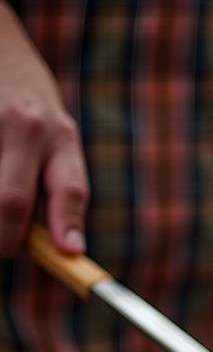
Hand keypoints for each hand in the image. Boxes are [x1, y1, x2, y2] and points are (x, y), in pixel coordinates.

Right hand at [0, 2, 89, 256]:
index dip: (66, 224)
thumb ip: (59, 182)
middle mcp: (24, 127)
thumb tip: (64, 245)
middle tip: (7, 248)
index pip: (68, 186)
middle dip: (6, 239)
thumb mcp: (57, 132)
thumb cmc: (27, 99)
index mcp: (59, 135)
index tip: (68, 252)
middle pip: (10, 200)